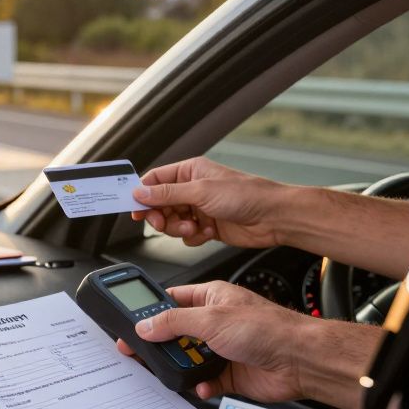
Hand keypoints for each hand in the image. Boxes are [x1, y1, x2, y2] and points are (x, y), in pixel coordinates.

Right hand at [119, 280, 311, 401]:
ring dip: (182, 368)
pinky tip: (204, 385)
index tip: (130, 325)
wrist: (300, 361)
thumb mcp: (211, 319)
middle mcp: (215, 323)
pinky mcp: (229, 374)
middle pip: (175, 334)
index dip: (149, 313)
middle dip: (161, 346)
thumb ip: (174, 322)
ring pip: (187, 360)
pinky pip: (204, 382)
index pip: (171, 301)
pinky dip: (201, 386)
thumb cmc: (268, 328)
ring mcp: (221, 349)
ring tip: (178, 370)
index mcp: (210, 299)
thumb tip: (146, 325)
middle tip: (142, 354)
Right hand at [131, 157, 297, 247]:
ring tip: (194, 228)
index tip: (135, 210)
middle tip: (163, 223)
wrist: (273, 217)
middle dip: (161, 217)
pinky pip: (187, 235)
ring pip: (172, 222)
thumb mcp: (201, 192)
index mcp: (190, 171)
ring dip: (179, 229)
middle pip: (160, 205)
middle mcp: (193, 189)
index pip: (155, 181)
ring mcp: (200, 208)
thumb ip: (167, 194)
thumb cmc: (246, 195)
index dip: (142, 195)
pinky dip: (193, 237)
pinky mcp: (207, 226)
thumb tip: (141, 193)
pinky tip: (207, 233)